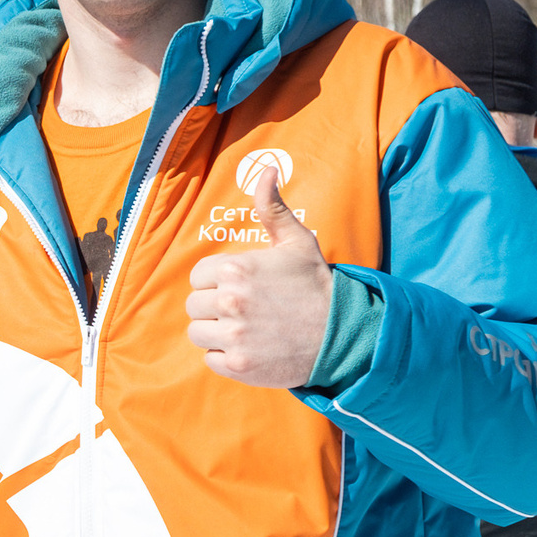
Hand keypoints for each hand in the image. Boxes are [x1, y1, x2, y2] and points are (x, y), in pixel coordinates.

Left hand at [185, 167, 334, 387]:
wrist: (342, 332)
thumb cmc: (315, 285)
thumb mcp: (296, 242)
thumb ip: (272, 209)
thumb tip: (266, 170)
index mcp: (235, 268)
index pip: (198, 276)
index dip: (216, 282)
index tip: (241, 288)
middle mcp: (229, 300)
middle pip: (194, 305)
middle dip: (214, 307)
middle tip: (245, 310)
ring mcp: (233, 334)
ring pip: (197, 332)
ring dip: (215, 332)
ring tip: (245, 329)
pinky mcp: (237, 365)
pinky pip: (209, 359)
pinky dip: (225, 356)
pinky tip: (251, 347)